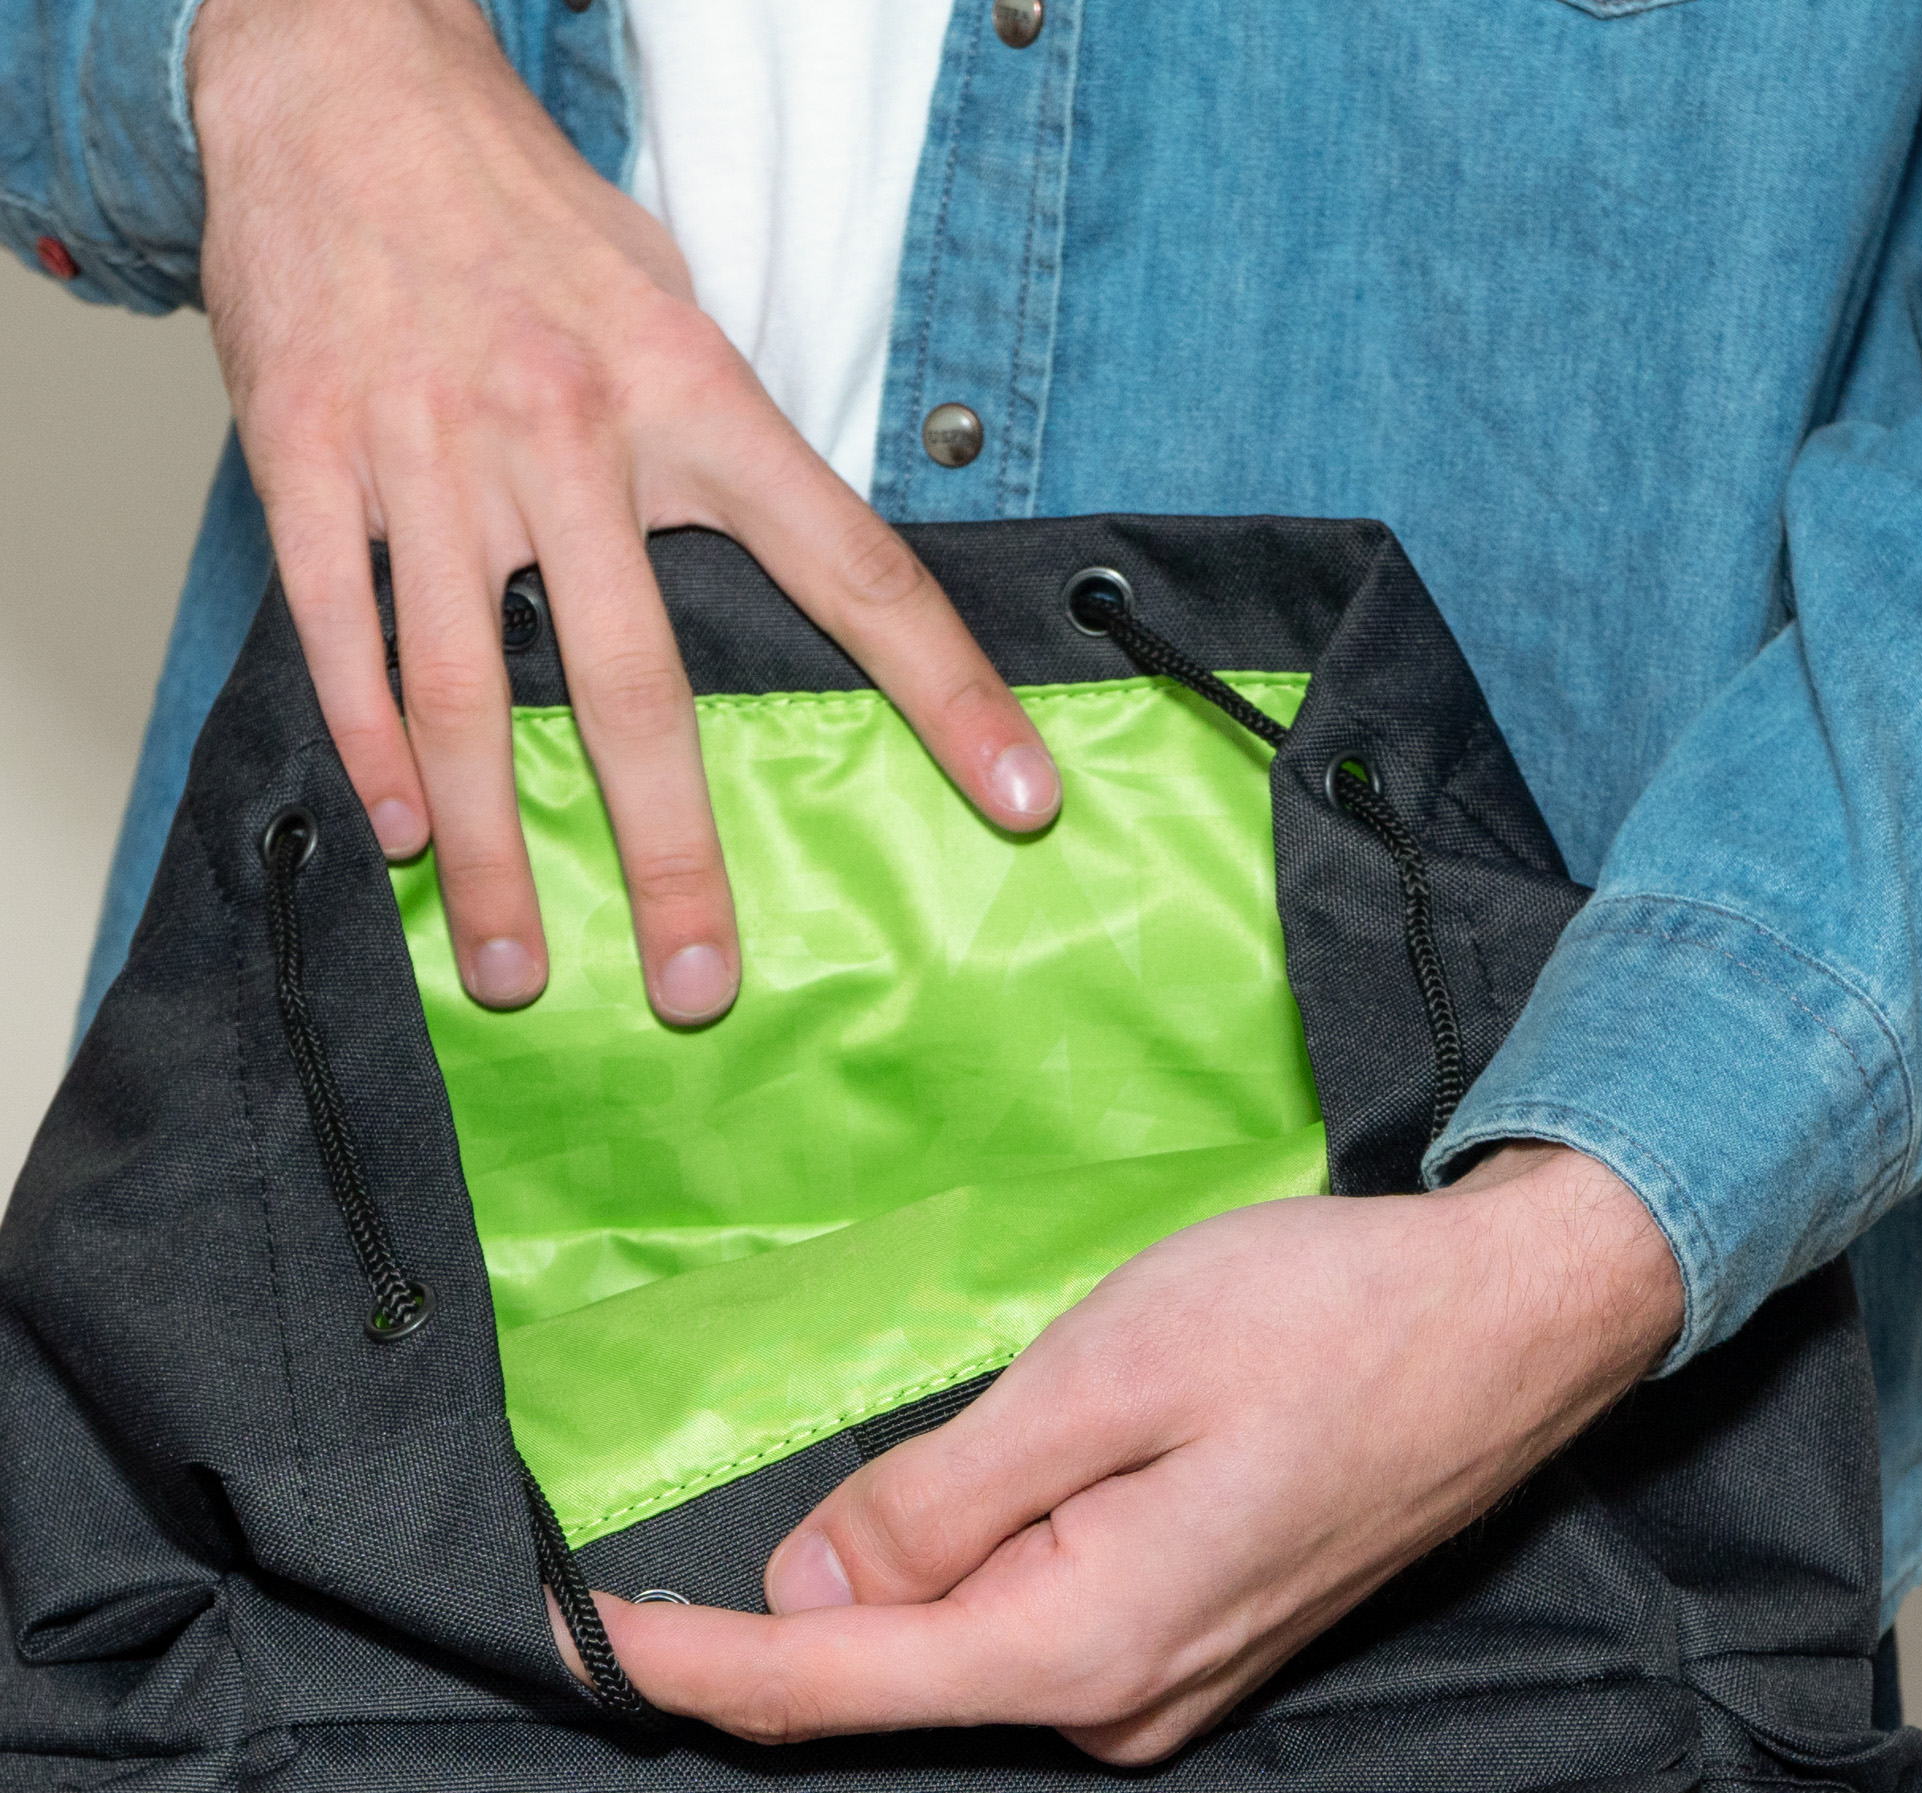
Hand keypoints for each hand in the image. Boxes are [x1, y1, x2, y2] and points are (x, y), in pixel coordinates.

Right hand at [188, 0, 1058, 1023]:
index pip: (852, 568)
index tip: (1023, 802)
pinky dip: (371, 745)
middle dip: (671, 858)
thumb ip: (725, 453)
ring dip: (494, 854)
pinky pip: (346, 631)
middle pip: (639, 688)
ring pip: (471, 692)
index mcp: (691, 396)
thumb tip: (799, 596)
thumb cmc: (526, 216)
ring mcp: (434, 448)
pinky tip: (401, 835)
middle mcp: (571, 432)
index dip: (949, 694)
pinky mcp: (312, 452)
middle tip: (697, 986)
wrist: (341, 74)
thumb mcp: (669, 306)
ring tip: (514, 971)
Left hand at [565, 1145, 1685, 1761]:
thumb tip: (804, 1582)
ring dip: (889, 1587)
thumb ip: (941, 1494)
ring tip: (887, 1478)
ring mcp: (1161, 1695)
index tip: (565, 1639)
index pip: (832, 1683)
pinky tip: (989, 1491)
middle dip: (768, 1627)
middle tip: (646, 1565)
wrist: (1513, 1327)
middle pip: (885, 1686)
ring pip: (958, 1657)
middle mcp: (1117, 1708)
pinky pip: (1027, 1634)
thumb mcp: (1103, 1375)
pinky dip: (965, 1580)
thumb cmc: (1321, 1321)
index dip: (683, 1666)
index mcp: (1083, 1645)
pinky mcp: (1188, 1653)